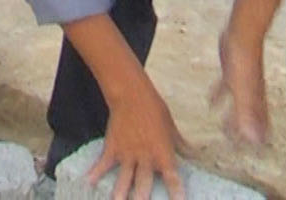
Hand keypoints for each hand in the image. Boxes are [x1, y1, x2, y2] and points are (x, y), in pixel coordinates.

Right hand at [92, 82, 186, 199]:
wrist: (131, 95)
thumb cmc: (155, 110)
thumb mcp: (172, 128)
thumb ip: (182, 145)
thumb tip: (196, 155)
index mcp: (163, 153)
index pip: (172, 178)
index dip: (176, 193)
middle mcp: (145, 157)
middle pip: (144, 183)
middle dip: (143, 197)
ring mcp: (127, 153)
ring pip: (124, 178)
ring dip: (121, 193)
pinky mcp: (112, 147)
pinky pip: (104, 163)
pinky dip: (96, 172)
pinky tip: (89, 182)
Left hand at [210, 29, 269, 146]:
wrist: (242, 35)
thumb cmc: (244, 59)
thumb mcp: (242, 89)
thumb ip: (246, 113)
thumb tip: (254, 138)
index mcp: (254, 101)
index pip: (259, 127)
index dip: (257, 141)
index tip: (253, 153)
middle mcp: (251, 94)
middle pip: (249, 119)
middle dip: (243, 133)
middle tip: (235, 146)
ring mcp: (243, 83)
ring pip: (239, 107)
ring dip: (233, 119)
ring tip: (226, 131)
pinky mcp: (233, 72)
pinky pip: (226, 89)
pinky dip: (219, 98)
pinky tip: (211, 103)